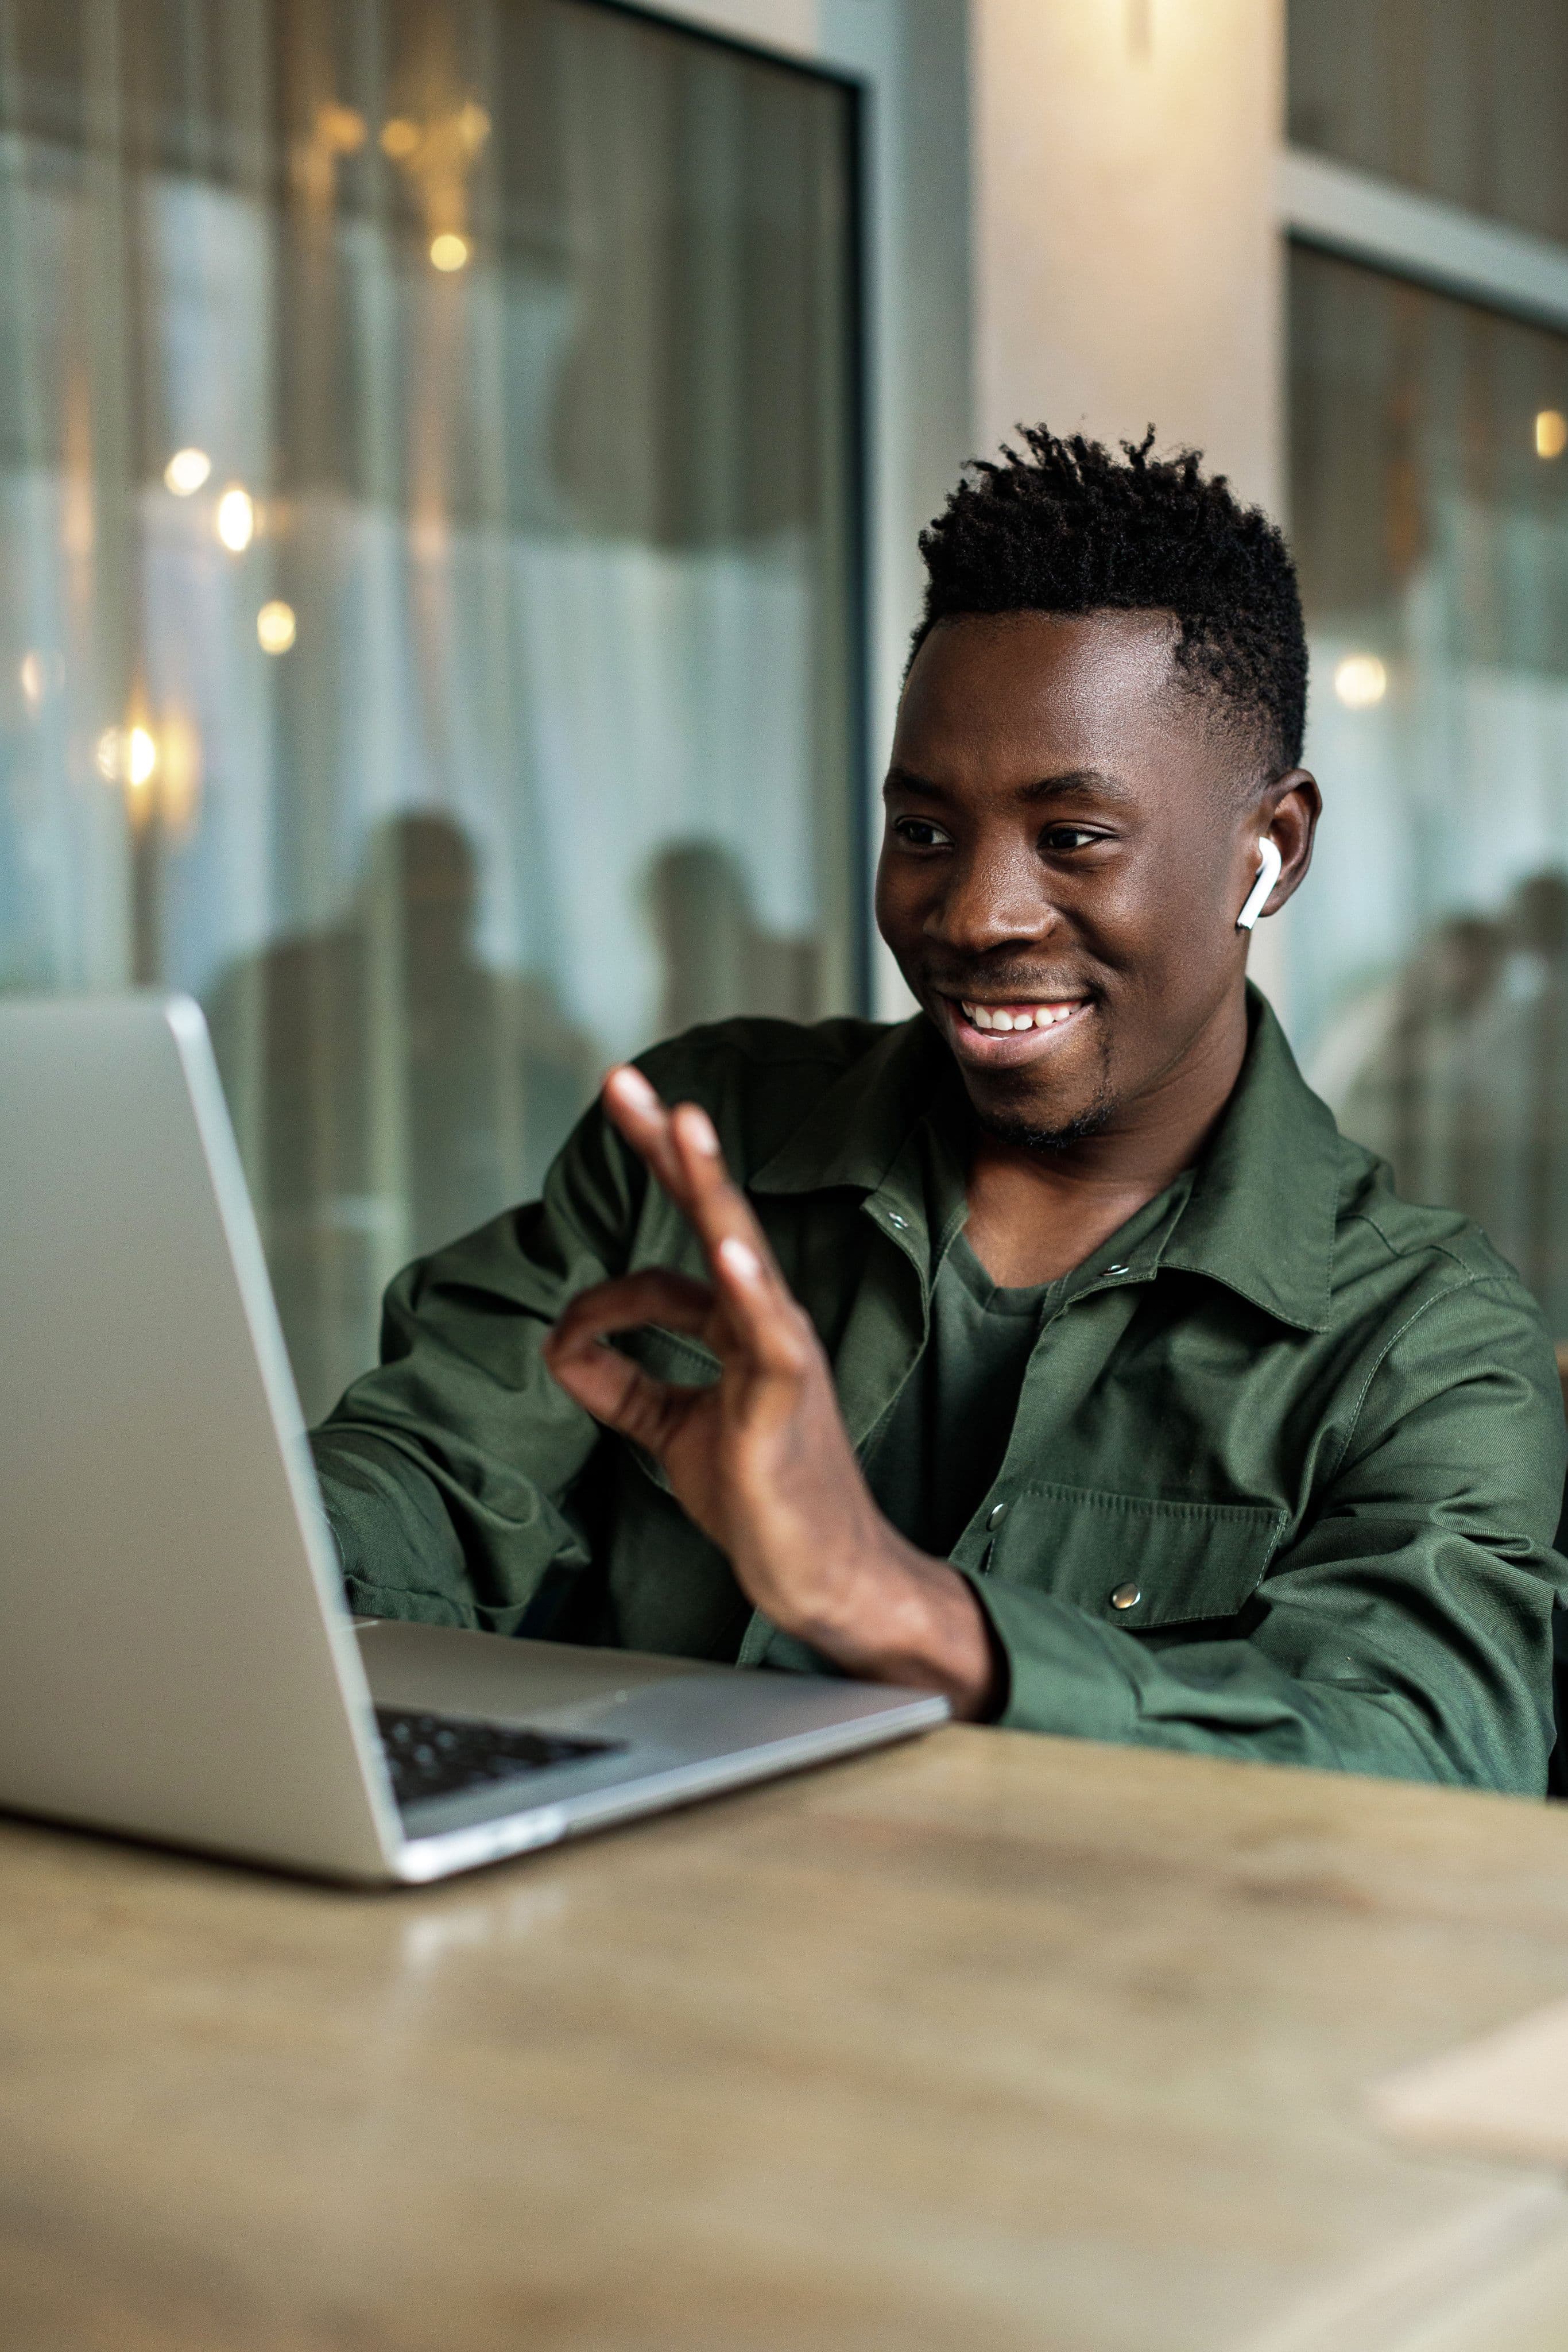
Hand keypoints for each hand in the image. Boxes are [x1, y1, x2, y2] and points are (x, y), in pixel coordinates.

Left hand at [542, 1066, 998, 1716]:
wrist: (821, 1575)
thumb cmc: (762, 1495)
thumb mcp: (670, 1432)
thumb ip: (622, 1387)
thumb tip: (560, 1346)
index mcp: (736, 1326)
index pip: (662, 1273)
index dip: (602, 1299)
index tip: (564, 1342)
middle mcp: (762, 1321)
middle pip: (710, 1216)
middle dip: (667, 1148)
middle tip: (625, 1081)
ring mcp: (781, 1351)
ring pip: (741, 1252)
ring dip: (708, 1185)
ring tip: (684, 1125)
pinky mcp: (788, 1396)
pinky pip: (767, 1334)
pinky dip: (745, 1290)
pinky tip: (727, 1252)